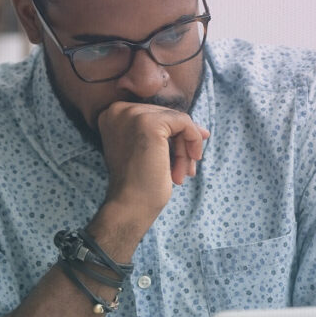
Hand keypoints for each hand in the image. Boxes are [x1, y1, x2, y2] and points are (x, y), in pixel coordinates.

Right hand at [96, 101, 209, 225]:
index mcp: (112, 115)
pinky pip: (184, 122)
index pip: (154, 114)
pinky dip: (192, 141)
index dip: (173, 134)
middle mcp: (118, 110)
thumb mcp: (148, 151)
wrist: (131, 206)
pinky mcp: (149, 122)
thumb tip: (203, 130)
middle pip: (166, 116)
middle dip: (181, 143)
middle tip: (186, 170)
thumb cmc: (139, 184)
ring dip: (185, 148)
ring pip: (177, 120)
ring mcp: (132, 114)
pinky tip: (187, 167)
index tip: (187, 154)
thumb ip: (166, 134)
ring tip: (183, 173)